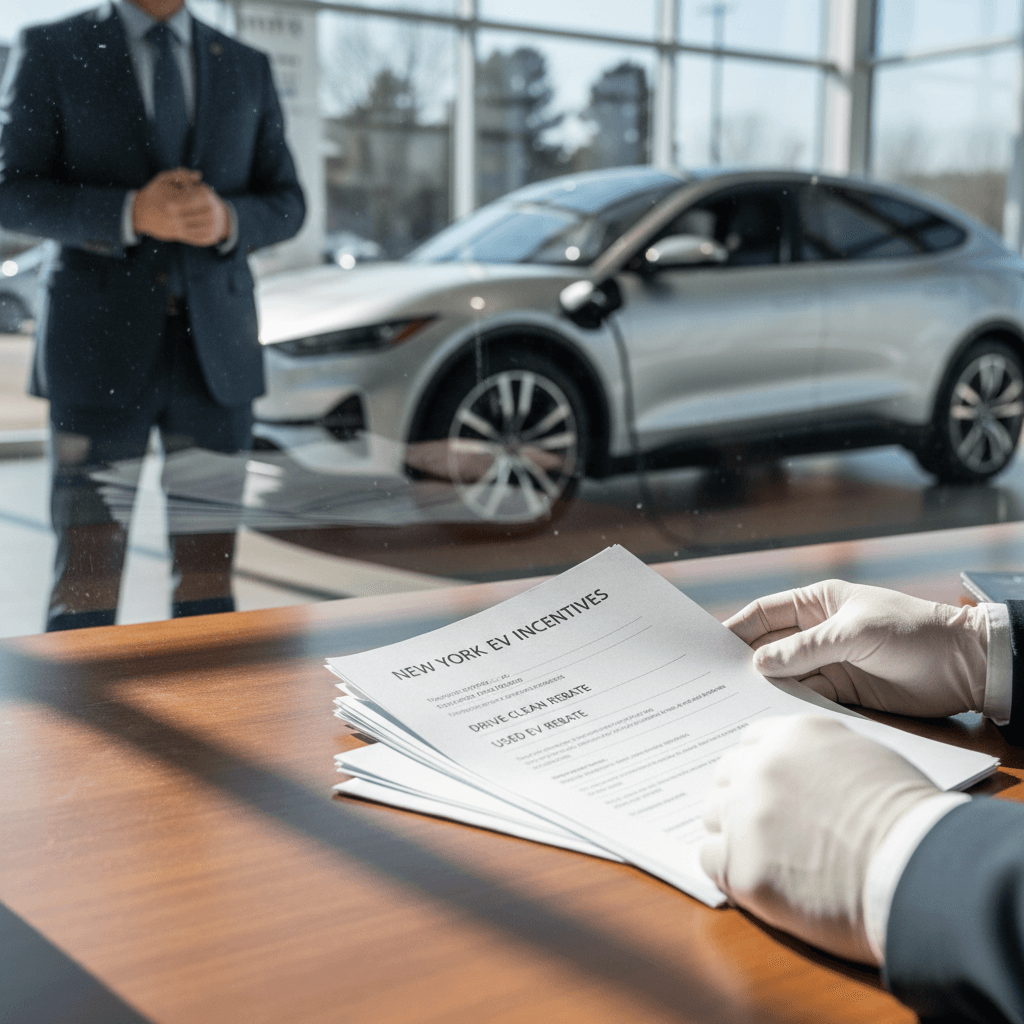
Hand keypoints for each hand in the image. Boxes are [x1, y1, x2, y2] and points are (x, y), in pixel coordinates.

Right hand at [132, 168, 229, 246]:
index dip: (205, 192)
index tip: (204, 188)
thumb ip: (181, 174)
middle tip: (212, 201)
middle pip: (204, 212)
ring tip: (211, 211)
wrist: (139, 213)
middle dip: (210, 205)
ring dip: (211, 218)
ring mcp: (178, 228)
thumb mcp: (163, 179)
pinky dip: (207, 232)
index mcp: (173, 202)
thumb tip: (199, 175)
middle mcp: (176, 217)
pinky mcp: (179, 235)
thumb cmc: (153, 193)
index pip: (198, 197)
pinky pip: (198, 237)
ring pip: (204, 226)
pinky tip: (210, 224)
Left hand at [700, 715, 949, 964]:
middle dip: (741, 797)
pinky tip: (759, 879)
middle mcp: (760, 766)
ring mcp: (745, 814)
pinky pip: (709, 858)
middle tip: (766, 826)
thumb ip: (820, 757)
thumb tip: (802, 771)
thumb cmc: (910, 821)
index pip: (751, 743)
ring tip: (768, 856)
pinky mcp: (741, 865)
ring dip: (732, 832)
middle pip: (726, 776)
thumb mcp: (865, 759)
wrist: (920, 872)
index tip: (770, 789)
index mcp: (792, 735)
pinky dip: (729, 868)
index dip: (759, 767)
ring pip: (714, 815)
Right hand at [724, 580, 987, 716]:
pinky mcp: (843, 694)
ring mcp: (829, 664)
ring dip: (765, 689)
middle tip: (712, 683)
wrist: (965, 668)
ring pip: (785, 677)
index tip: (708, 648)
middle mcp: (817, 633)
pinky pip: (807, 699)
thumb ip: (806, 649)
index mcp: (817, 604)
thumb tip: (757, 664)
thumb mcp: (854, 633)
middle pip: (770, 648)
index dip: (736, 628)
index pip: (764, 613)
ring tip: (732, 704)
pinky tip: (770, 717)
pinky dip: (790, 707)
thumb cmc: (911, 632)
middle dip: (744, 663)